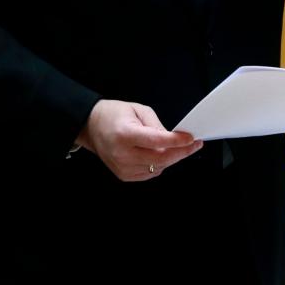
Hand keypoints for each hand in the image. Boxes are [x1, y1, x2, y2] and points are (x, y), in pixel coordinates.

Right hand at [76, 99, 202, 181]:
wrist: (91, 127)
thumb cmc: (113, 115)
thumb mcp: (138, 109)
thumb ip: (156, 125)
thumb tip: (173, 137)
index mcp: (125, 134)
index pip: (157, 141)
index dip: (177, 141)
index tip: (191, 138)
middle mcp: (123, 154)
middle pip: (161, 159)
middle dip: (181, 152)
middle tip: (193, 145)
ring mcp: (123, 167)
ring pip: (158, 168)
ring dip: (171, 158)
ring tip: (175, 146)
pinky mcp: (124, 175)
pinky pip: (150, 174)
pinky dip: (159, 165)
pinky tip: (159, 154)